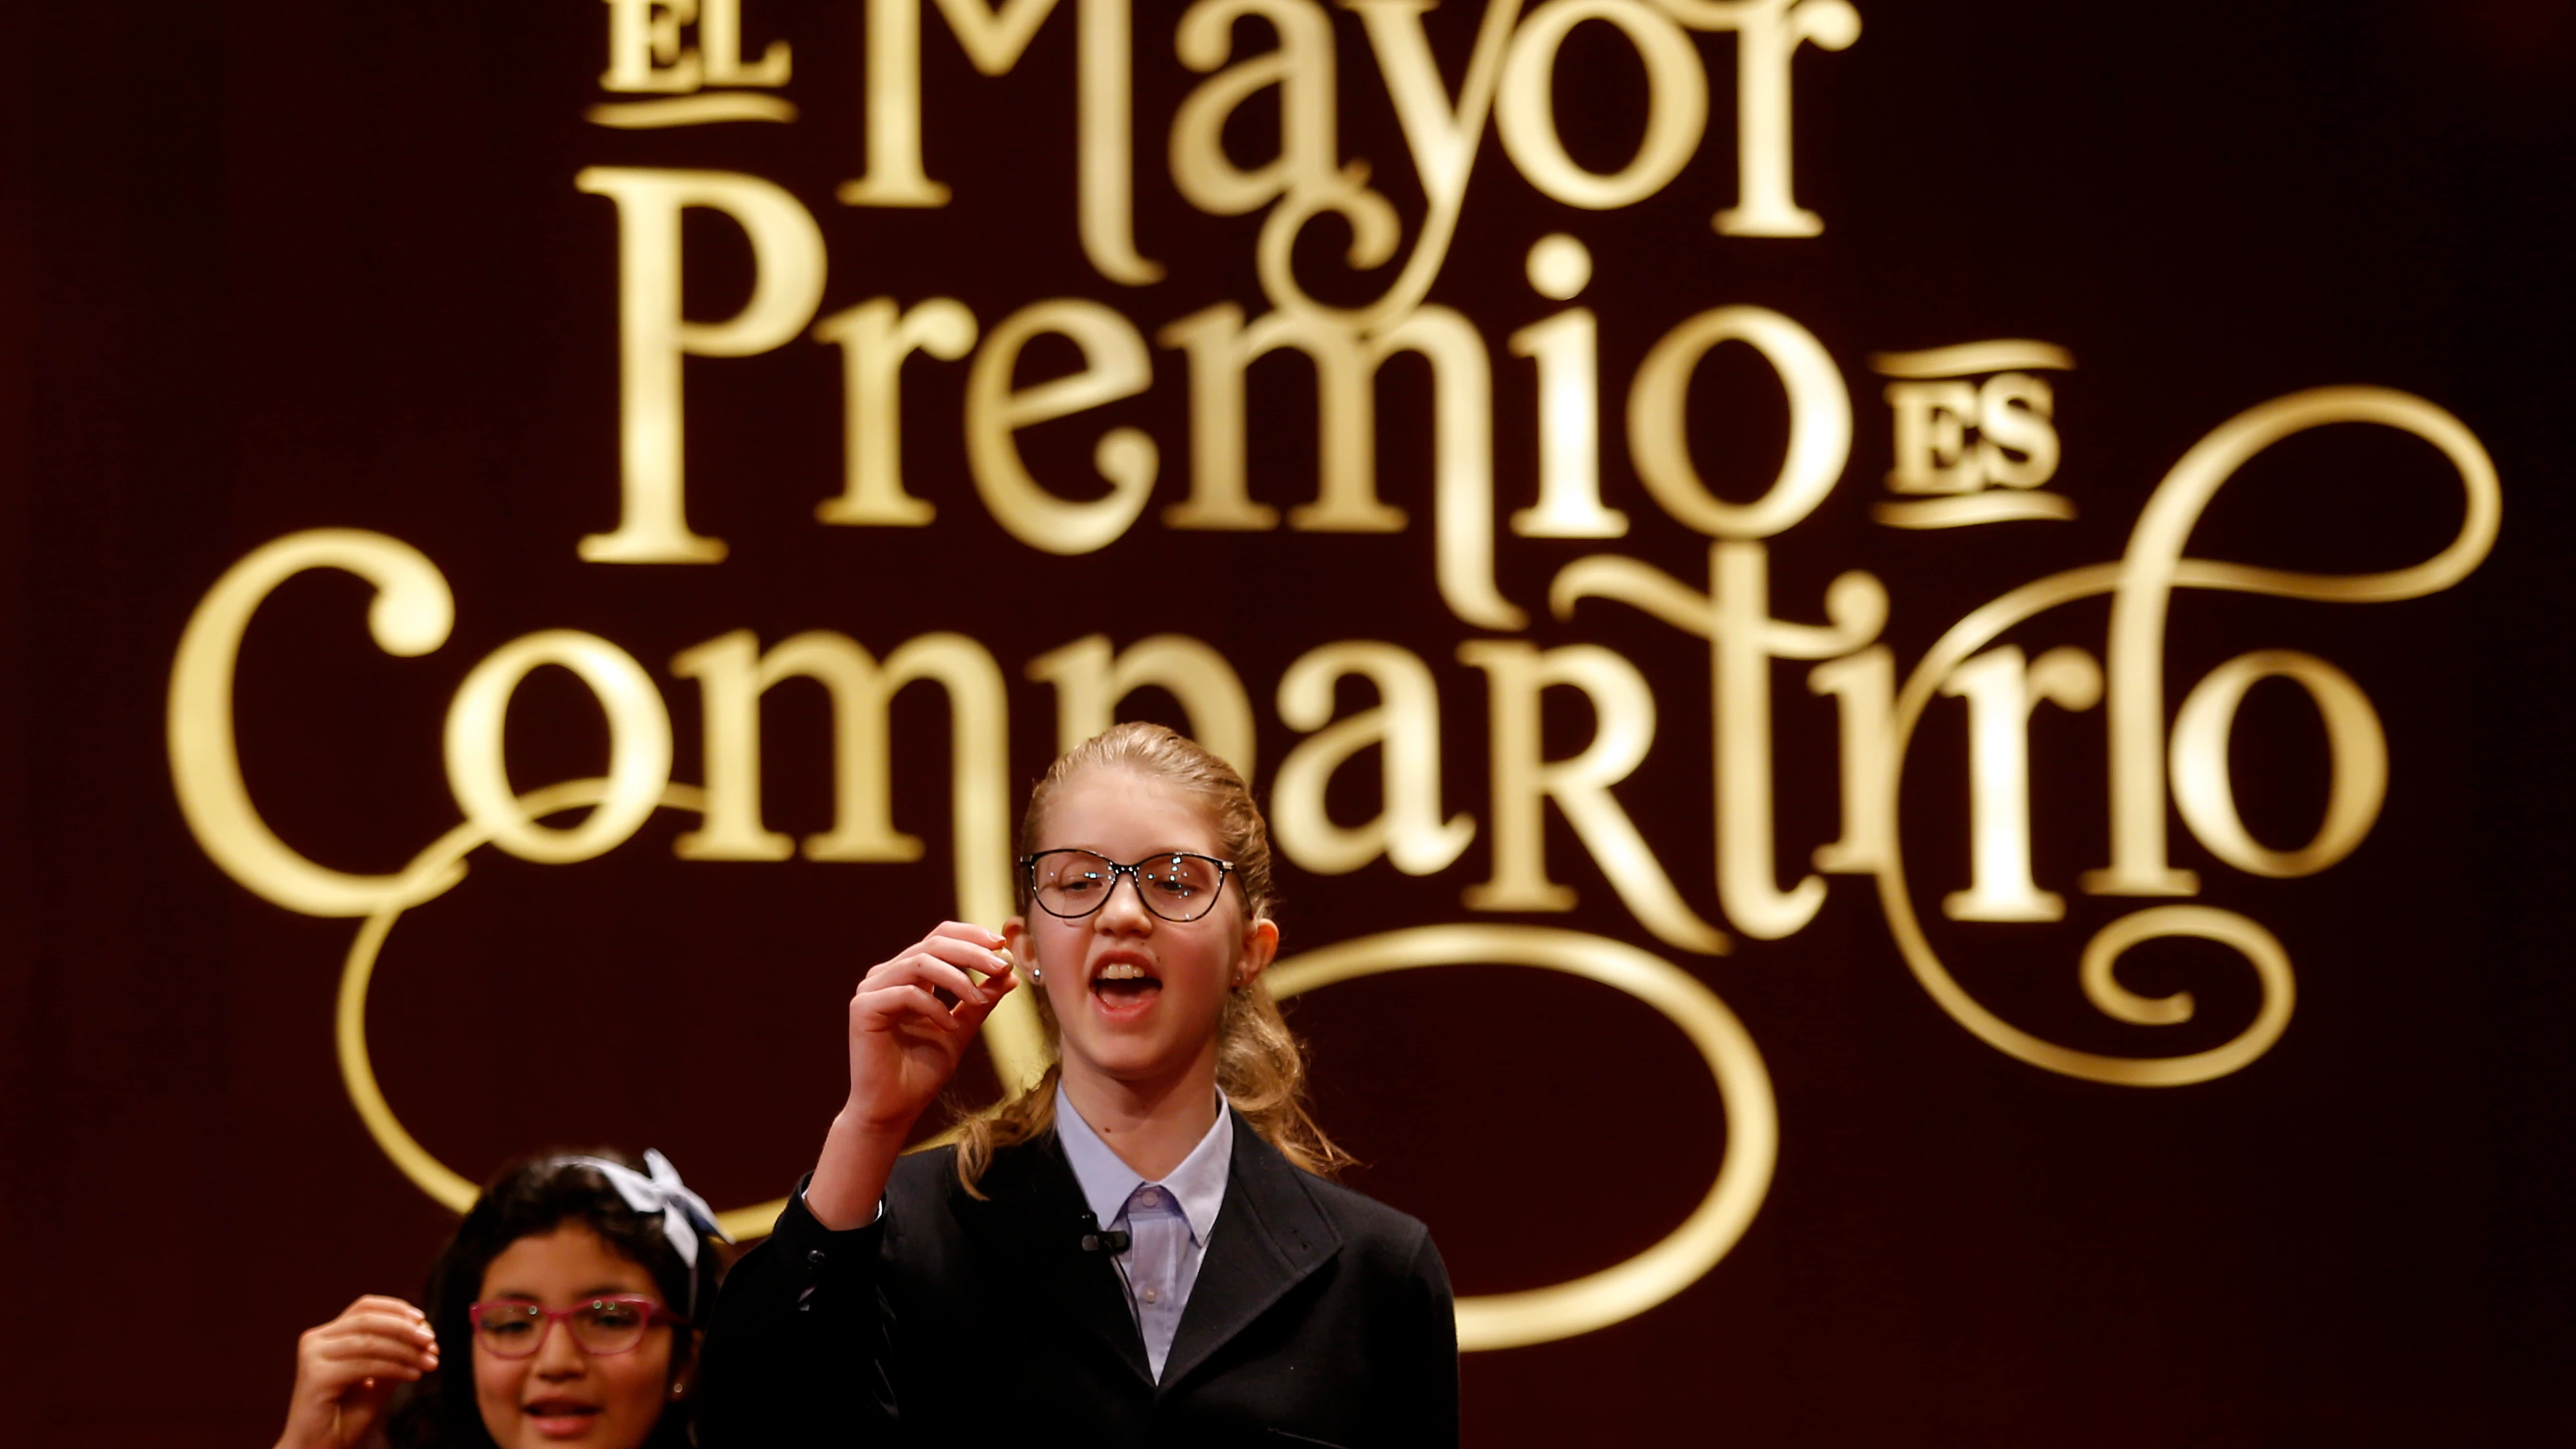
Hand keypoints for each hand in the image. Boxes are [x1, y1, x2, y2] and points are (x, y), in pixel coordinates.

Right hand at [273, 1295, 436, 1448]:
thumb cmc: (346, 1416)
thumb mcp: (377, 1379)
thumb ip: (394, 1355)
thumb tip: (424, 1332)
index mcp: (327, 1336)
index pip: (364, 1307)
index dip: (396, 1308)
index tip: (423, 1320)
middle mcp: (315, 1340)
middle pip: (368, 1320)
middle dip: (405, 1329)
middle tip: (432, 1342)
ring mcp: (312, 1356)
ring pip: (370, 1342)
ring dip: (406, 1350)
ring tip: (430, 1363)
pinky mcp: (315, 1376)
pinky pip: (365, 1365)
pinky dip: (395, 1367)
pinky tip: (414, 1375)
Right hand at [805, 922, 1017, 1228]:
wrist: (894, 1109)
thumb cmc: (921, 1072)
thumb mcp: (960, 1029)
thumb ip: (979, 1001)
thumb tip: (1010, 974)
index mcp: (908, 975)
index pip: (939, 938)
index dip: (970, 936)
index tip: (1001, 945)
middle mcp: (887, 976)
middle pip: (933, 944)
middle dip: (972, 952)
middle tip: (1000, 965)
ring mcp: (872, 989)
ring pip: (920, 963)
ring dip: (958, 978)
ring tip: (980, 999)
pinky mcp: (863, 1007)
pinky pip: (907, 993)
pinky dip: (935, 1007)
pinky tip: (949, 1025)